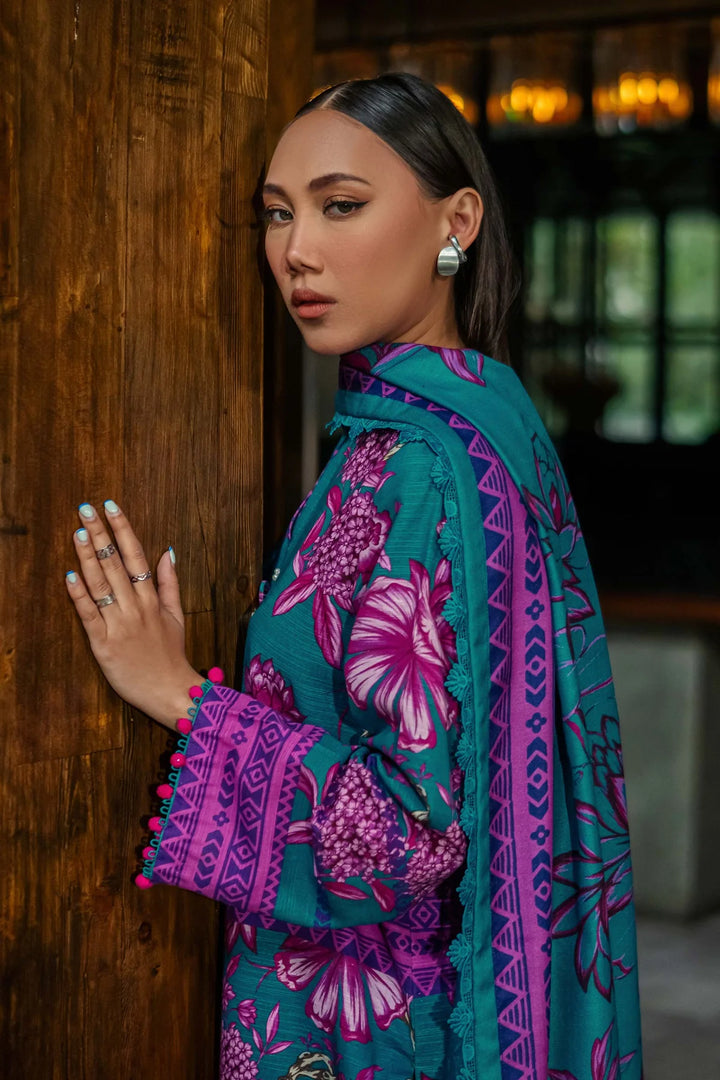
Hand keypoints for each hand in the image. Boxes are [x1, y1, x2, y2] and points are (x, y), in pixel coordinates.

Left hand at [66, 500, 202, 729]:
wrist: (170, 690)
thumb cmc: (171, 654)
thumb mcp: (176, 615)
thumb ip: (170, 582)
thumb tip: (167, 551)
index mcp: (152, 599)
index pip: (136, 555)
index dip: (123, 529)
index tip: (111, 507)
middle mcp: (136, 607)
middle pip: (115, 564)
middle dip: (100, 534)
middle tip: (85, 509)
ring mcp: (119, 625)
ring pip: (101, 585)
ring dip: (88, 557)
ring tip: (77, 532)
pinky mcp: (103, 644)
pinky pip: (89, 615)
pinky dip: (80, 595)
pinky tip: (70, 575)